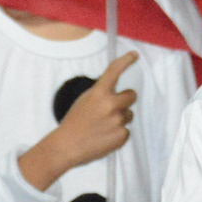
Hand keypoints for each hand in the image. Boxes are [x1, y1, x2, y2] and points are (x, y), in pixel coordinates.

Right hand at [23, 53, 139, 187]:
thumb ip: (101, 94)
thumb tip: (115, 92)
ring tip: (103, 126)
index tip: (134, 55)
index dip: (126, 60)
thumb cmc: (74, 122)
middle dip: (125, 100)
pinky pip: (126, 130)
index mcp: (99, 93)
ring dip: (120, 118)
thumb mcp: (85, 100)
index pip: (114, 71)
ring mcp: (118, 120)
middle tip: (112, 108)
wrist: (67, 146)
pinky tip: (105, 136)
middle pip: (131, 95)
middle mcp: (111, 104)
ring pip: (129, 114)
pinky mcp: (122, 135)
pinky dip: (118, 133)